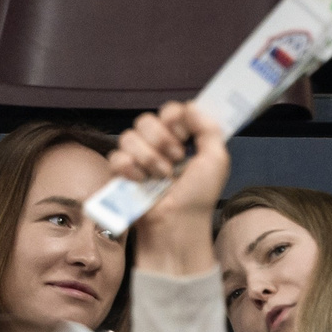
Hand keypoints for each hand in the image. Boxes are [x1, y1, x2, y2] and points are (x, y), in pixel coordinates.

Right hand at [111, 101, 231, 276]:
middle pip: (146, 119)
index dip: (175, 120)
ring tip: (161, 178)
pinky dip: (129, 169)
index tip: (185, 137)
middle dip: (162, 141)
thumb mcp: (216, 160)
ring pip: (130, 137)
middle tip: (175, 161)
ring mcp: (137, 159)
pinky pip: (116, 156)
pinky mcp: (121, 174)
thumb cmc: (198, 198)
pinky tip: (141, 182)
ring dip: (149, 159)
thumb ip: (209, 128)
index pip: (170, 111)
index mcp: (180, 139)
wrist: (178, 225)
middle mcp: (158, 146)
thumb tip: (192, 105)